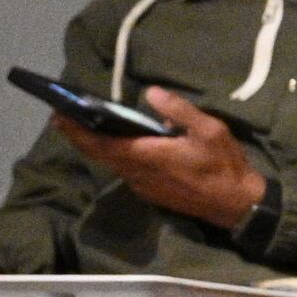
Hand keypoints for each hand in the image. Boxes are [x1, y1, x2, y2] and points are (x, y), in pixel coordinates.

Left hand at [58, 87, 266, 231]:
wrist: (236, 204)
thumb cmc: (224, 165)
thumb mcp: (210, 130)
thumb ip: (179, 110)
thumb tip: (150, 92)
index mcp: (147, 155)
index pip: (101, 143)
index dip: (77, 130)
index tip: (60, 115)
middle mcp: (137, 172)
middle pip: (99, 154)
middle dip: (79, 135)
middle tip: (64, 116)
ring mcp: (142, 185)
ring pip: (111, 163)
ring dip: (97, 146)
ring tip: (88, 125)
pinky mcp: (150, 192)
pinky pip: (124, 170)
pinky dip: (114, 155)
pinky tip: (120, 144)